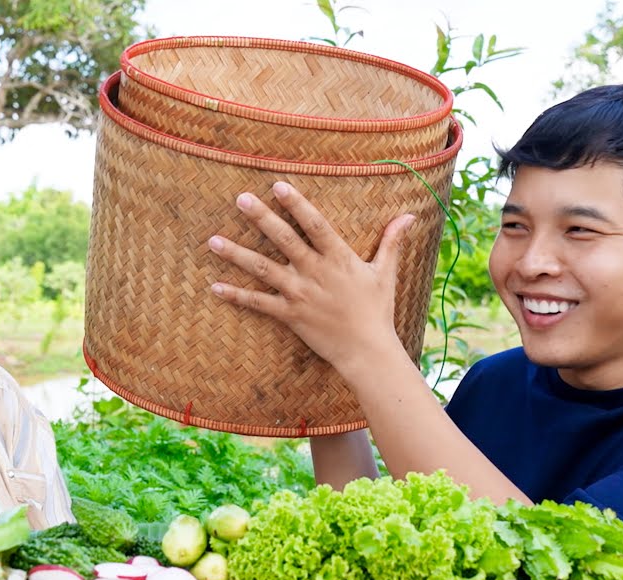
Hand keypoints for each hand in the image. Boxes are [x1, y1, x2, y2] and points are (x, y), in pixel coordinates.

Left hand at [207, 181, 415, 375]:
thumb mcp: (386, 273)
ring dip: (237, 254)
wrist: (367, 351)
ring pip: (263, 269)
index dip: (297, 204)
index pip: (315, 224)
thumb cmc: (377, 311)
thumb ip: (392, 242)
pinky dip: (236, 295)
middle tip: (240, 198)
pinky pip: (258, 303)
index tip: (278, 185)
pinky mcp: (290, 315)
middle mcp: (315, 272)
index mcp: (338, 258)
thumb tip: (409, 216)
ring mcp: (300, 293)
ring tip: (213, 240)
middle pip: (284, 239)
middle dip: (261, 218)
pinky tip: (215, 286)